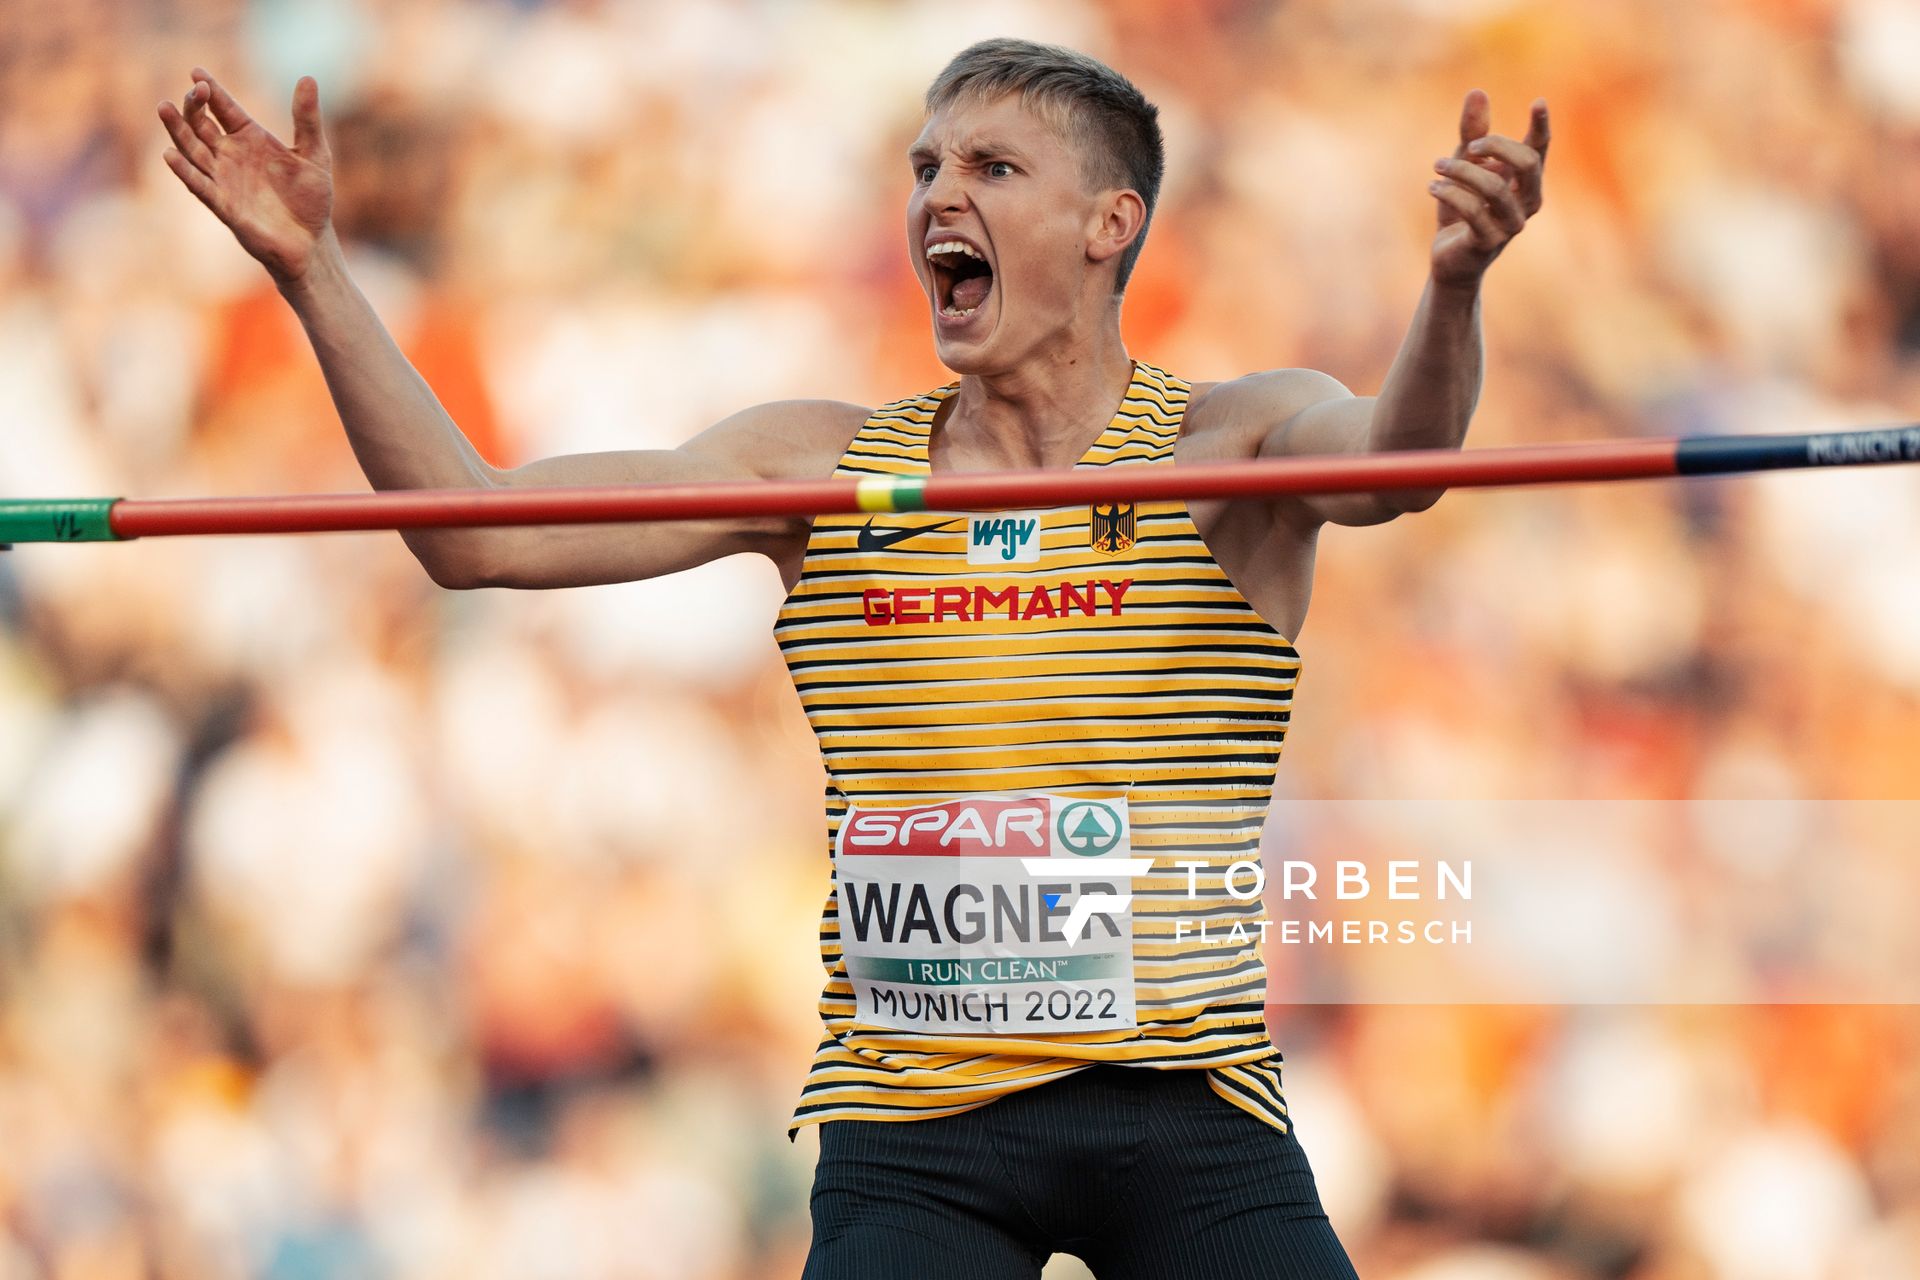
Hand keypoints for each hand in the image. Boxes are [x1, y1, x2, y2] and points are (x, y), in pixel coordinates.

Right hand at [157, 69, 332, 286]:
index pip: (224, 107)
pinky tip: (170, 155)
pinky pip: (199, 185)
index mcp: (250, 138)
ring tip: (164, 107)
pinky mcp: (223, 205)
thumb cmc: (312, 198)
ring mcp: (224, 179)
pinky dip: (185, 171)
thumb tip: (308, 78)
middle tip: (194, 90)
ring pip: (192, 150)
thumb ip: (307, 118)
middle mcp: (231, 155)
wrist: (311, 242)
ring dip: (177, 130)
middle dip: (194, 105)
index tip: (196, 71)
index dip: (210, 90)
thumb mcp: (315, 153)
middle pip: (201, 124)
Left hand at [1427, 90, 1548, 288]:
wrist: (1449, 259)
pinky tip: (1432, 187)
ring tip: (1437, 166)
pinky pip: (1473, 211)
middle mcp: (1527, 202)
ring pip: (1495, 187)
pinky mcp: (1488, 242)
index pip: (1540, 149)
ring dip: (1462, 170)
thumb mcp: (1464, 166)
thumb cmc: (1461, 209)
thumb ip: (1471, 132)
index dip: (1542, 126)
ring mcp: (1511, 225)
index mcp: (1526, 181)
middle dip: (1496, 145)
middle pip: (1527, 163)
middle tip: (1469, 144)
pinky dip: (1450, 193)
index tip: (1538, 101)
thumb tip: (1478, 91)